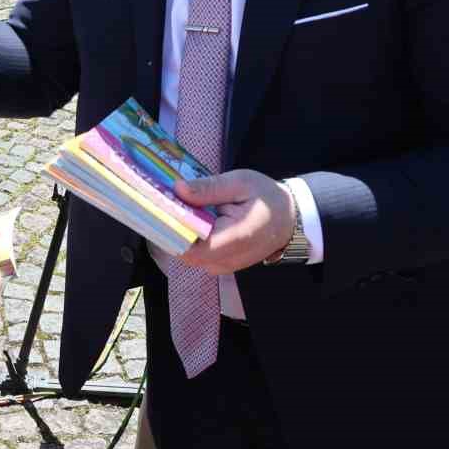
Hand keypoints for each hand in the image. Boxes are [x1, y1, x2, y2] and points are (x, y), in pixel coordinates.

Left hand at [175, 169, 294, 273]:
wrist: (289, 218)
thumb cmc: (266, 197)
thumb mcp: (240, 182)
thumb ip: (209, 188)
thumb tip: (178, 189)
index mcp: (235, 238)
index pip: (192, 248)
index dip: (172, 231)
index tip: (159, 210)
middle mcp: (228, 259)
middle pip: (185, 253)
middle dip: (172, 231)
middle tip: (163, 205)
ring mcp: (225, 266)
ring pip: (189, 256)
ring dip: (180, 235)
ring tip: (176, 210)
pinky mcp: (223, 265)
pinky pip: (198, 257)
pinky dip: (190, 240)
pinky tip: (190, 221)